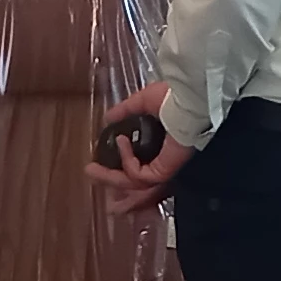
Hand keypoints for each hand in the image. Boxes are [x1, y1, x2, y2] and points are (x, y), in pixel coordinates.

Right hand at [85, 81, 194, 213]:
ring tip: (92, 171)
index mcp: (162, 144)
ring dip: (111, 179)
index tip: (101, 162)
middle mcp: (164, 158)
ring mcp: (165, 167)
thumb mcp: (144, 101)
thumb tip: (107, 118)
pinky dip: (126, 161)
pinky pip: (138, 175)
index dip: (121, 166)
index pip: (141, 165)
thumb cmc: (175, 96)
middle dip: (110, 178)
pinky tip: (122, 141)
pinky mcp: (164, 171)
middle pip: (135, 180)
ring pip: (134, 183)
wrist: (189, 99)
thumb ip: (126, 110)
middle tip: (90, 171)